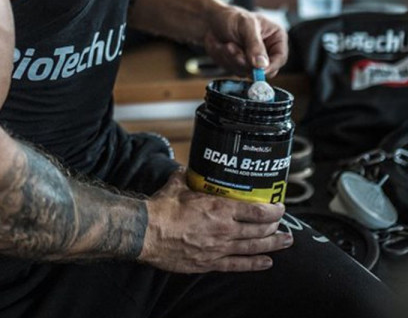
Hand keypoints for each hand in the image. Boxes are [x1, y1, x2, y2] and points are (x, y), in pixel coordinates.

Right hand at [140, 170, 291, 272]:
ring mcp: (219, 248)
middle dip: (275, 227)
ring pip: (253, 247)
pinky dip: (254, 264)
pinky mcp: (209, 263)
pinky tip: (267, 262)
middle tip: (284, 224)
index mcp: (219, 208)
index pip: (255, 211)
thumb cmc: (162, 207)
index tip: (280, 207)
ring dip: (272, 245)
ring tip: (286, 242)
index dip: (272, 210)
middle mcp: (224, 229)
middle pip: (259, 230)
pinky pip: (238, 265)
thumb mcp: (177, 184)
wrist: (147, 232)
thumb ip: (187, 176)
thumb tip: (189, 169)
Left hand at [203, 5, 287, 76]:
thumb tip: (262, 65)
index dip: (270, 66)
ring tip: (227, 44)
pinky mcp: (240, 65)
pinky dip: (227, 61)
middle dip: (245, 62)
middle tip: (232, 49)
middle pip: (264, 70)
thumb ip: (254, 44)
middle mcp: (267, 51)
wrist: (210, 21)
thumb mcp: (245, 25)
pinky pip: (236, 71)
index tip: (256, 68)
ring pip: (248, 72)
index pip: (280, 58)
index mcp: (276, 37)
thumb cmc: (230, 17)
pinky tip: (223, 48)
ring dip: (233, 59)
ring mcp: (253, 60)